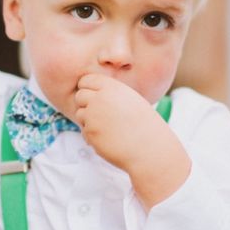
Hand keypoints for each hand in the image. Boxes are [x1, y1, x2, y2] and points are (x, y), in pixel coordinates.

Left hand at [74, 74, 189, 208]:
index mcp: (112, 88)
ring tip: (109, 128)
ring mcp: (93, 116)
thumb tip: (91, 93)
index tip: (94, 97)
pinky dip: (92, 136)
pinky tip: (109, 139)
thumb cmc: (145, 126)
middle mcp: (100, 99)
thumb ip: (111, 95)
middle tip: (100, 115)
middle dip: (86, 105)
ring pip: (80, 114)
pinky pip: (84, 131)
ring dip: (89, 121)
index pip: (86, 80)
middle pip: (79, 96)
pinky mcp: (90, 132)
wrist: (150, 149)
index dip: (88, 89)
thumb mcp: (131, 100)